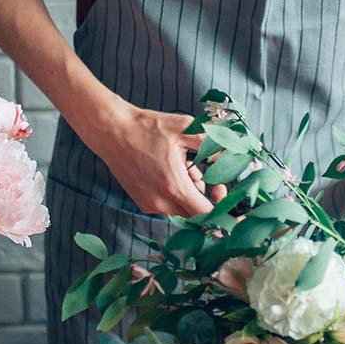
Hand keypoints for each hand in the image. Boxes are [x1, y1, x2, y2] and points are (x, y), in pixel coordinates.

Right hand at [91, 103, 226, 217]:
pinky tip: (171, 172)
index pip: (207, 216)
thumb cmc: (148, 127)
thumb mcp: (186, 127)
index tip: (222, 188)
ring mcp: (150, 205)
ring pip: (183, 211)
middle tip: (202, 172)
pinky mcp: (143, 203)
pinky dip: (176, 194)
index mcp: (174, 186)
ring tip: (184, 167)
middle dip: (206, 197)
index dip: (222, 208)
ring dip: (190, 194)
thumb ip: (213, 144)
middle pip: (197, 215)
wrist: (111, 130)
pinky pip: (169, 206)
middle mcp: (161, 202)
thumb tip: (232, 157)